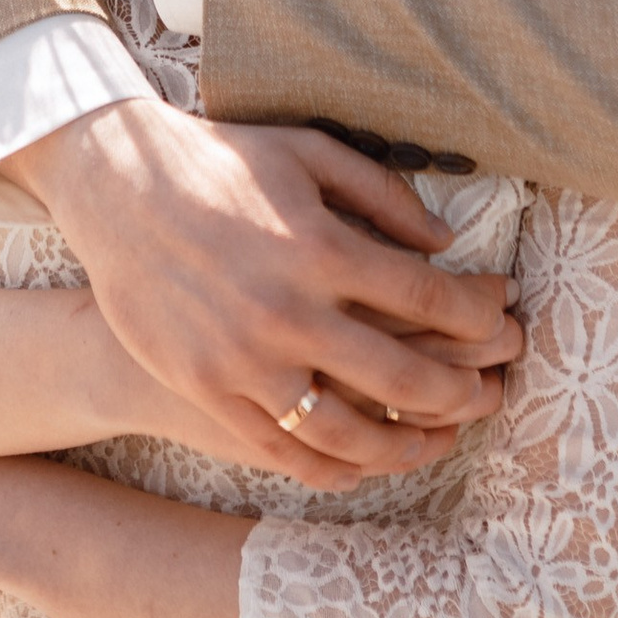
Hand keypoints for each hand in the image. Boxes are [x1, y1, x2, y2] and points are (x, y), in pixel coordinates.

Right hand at [11, 100, 522, 484]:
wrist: (115, 184)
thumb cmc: (219, 160)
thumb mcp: (306, 151)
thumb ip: (381, 194)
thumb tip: (443, 240)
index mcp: (321, 246)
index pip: (429, 297)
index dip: (480, 314)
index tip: (502, 319)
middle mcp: (289, 310)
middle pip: (404, 374)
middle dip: (464, 389)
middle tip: (495, 391)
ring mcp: (245, 359)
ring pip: (348, 432)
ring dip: (406, 444)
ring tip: (435, 440)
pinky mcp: (207, 390)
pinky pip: (282, 450)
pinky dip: (331, 467)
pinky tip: (361, 464)